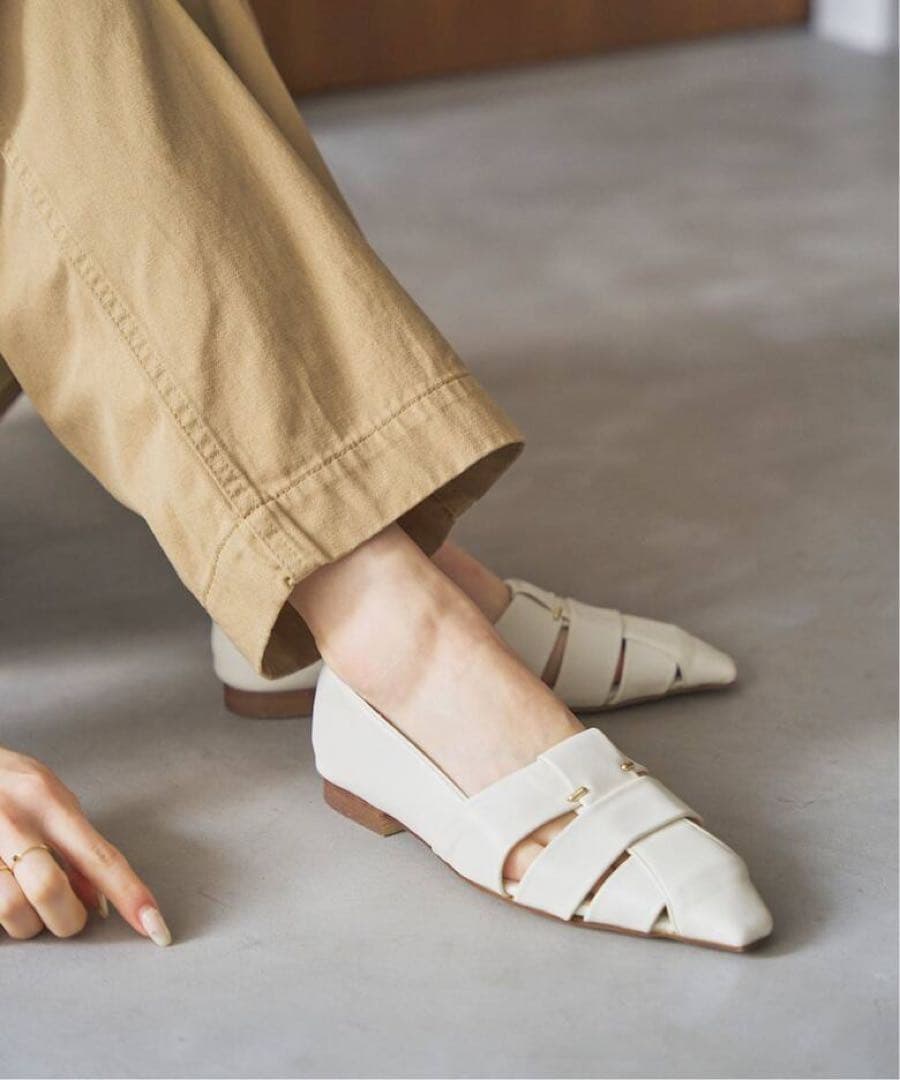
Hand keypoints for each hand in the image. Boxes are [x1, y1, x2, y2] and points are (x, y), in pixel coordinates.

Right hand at [0, 747, 169, 944]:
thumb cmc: (6, 780)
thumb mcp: (48, 797)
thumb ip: (73, 845)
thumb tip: (98, 900)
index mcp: (47, 802)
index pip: (99, 856)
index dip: (130, 894)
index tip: (155, 926)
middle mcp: (15, 821)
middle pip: (50, 890)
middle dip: (67, 917)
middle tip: (68, 913)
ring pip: (12, 912)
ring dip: (28, 923)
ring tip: (27, 903)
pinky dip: (3, 917)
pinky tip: (7, 891)